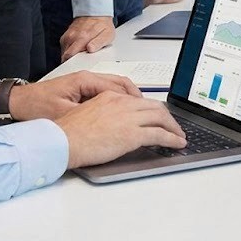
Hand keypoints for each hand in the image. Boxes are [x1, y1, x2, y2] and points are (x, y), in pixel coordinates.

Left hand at [8, 70, 141, 121]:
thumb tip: (107, 121)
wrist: (17, 102)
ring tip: (140, 113)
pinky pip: (106, 93)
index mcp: (85, 80)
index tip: (145, 110)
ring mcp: (85, 83)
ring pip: (115, 88)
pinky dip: (117, 101)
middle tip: (150, 112)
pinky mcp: (81, 90)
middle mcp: (88, 78)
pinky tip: (121, 114)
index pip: (118, 86)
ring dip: (128, 99)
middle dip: (137, 98)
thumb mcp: (62, 114)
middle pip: (121, 84)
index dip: (134, 100)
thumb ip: (86, 115)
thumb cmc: (36, 105)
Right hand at [53, 91, 186, 168]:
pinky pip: (159, 135)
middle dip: (167, 117)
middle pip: (154, 106)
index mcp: (110, 97)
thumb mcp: (86, 115)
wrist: (61, 141)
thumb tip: (111, 125)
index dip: (151, 110)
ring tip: (179, 136)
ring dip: (173, 128)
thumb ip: (103, 115)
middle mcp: (122, 103)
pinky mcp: (132, 134)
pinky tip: (177, 144)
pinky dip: (172, 139)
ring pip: (161, 118)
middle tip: (174, 126)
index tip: (157, 117)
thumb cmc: (67, 133)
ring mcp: (129, 118)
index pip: (138, 101)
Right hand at [60, 15, 115, 60]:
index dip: (74, 65)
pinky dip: (70, 52)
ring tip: (82, 55)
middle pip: (66, 57)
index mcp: (82, 37)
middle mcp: (72, 37)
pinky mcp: (65, 37)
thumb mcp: (107, 35)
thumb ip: (98, 42)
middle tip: (82, 64)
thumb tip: (90, 49)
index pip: (71, 57)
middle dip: (72, 63)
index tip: (80, 67)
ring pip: (64, 54)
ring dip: (71, 57)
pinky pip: (64, 49)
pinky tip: (78, 50)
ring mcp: (67, 37)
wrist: (95, 14)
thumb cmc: (102, 26)